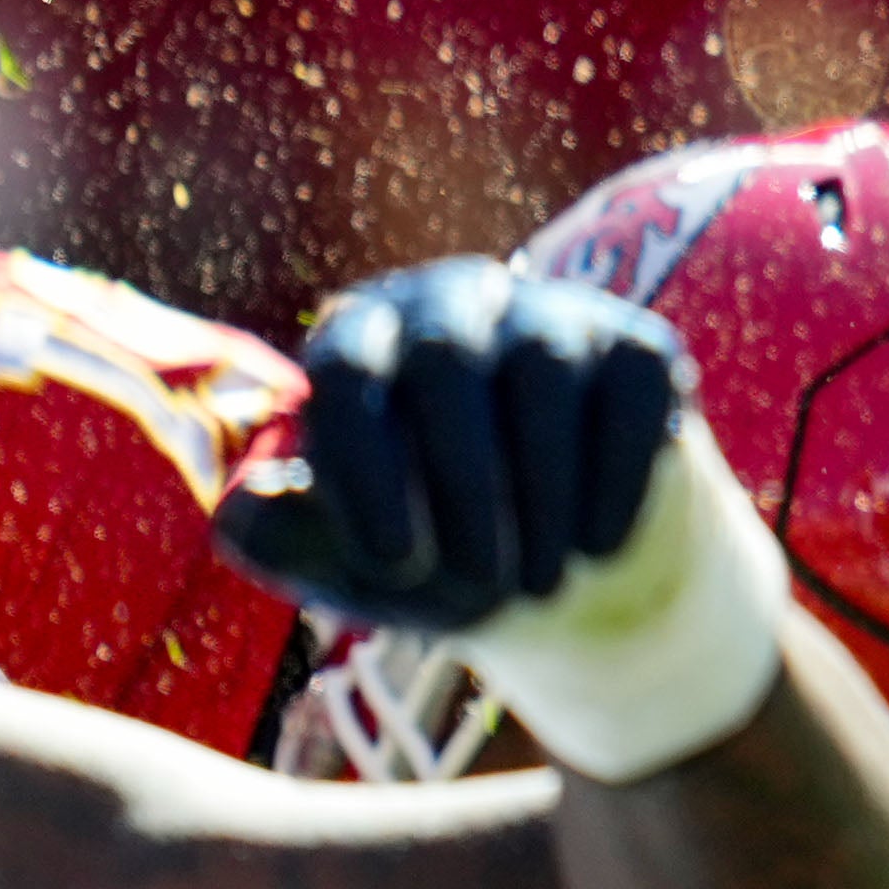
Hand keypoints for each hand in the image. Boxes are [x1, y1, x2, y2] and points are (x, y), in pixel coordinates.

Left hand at [219, 261, 693, 634]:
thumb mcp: (333, 559)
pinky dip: (614, 478)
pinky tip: (596, 549)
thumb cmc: (417, 550)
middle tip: (480, 587)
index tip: (394, 561)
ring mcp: (548, 311)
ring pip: (544, 368)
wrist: (544, 562)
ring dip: (542, 492)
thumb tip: (253, 495)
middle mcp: (448, 300)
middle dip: (462, 484)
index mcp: (358, 337)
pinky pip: (629, 388)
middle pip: (445, 358)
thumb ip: (268, 533)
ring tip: (539, 588)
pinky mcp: (635, 343)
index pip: (344, 367)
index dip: (365, 464)